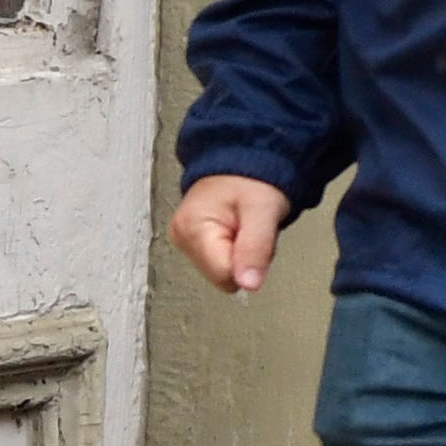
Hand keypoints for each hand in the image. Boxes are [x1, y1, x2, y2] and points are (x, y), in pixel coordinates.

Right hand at [171, 175, 293, 294]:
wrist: (244, 160)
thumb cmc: (253, 180)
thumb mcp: (263, 211)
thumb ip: (256, 249)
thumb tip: (248, 285)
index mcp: (192, 229)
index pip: (224, 276)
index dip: (248, 263)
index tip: (253, 237)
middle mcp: (182, 237)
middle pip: (223, 276)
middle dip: (244, 259)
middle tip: (251, 229)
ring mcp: (185, 240)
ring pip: (223, 272)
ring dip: (242, 255)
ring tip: (245, 227)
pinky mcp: (193, 242)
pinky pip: (222, 263)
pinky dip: (236, 251)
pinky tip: (238, 231)